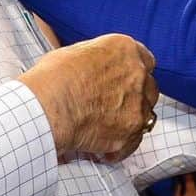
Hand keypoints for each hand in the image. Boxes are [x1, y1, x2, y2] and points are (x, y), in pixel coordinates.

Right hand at [19, 34, 158, 162]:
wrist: (48, 106)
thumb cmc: (54, 77)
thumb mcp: (76, 53)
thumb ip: (97, 60)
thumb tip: (93, 68)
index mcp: (125, 49)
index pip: (145, 59)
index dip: (133, 72)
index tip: (125, 81)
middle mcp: (138, 74)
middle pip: (148, 87)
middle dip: (135, 97)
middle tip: (113, 105)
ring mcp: (137, 105)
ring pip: (144, 115)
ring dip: (129, 121)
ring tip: (105, 128)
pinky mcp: (130, 133)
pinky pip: (133, 142)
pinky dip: (119, 146)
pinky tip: (101, 147)